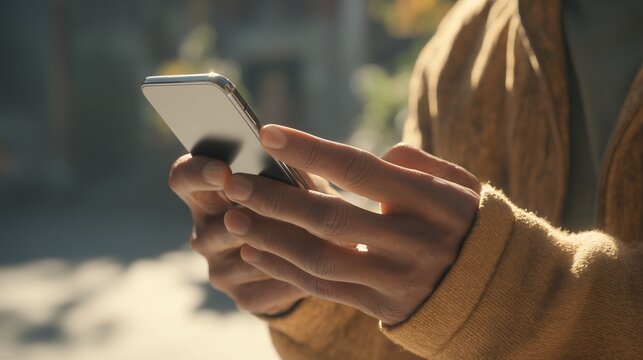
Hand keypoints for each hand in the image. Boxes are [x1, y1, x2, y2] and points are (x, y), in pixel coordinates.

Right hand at [168, 154, 305, 314]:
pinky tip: (316, 264)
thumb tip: (285, 151)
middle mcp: (205, 233)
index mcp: (207, 194)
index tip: (224, 171)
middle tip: (266, 206)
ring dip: (279, 243)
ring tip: (312, 235)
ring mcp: (220, 268)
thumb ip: (286, 167)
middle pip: (211, 225)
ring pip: (247, 254)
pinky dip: (293, 271)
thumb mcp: (294, 179)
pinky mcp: (244, 297)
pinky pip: (268, 283)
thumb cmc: (298, 202)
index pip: (183, 177)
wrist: (310, 256)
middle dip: (243, 215)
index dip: (198, 174)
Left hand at [222, 125, 479, 324]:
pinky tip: (255, 251)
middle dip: (277, 198)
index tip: (267, 133)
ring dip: (271, 238)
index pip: (359, 169)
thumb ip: (421, 163)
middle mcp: (410, 240)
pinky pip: (326, 289)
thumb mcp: (460, 185)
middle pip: (331, 218)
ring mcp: (395, 278)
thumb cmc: (468, 224)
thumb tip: (382, 154)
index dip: (310, 151)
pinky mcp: (382, 307)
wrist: (495, 290)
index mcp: (430, 201)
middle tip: (234, 181)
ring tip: (232, 218)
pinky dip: (285, 270)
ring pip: (321, 258)